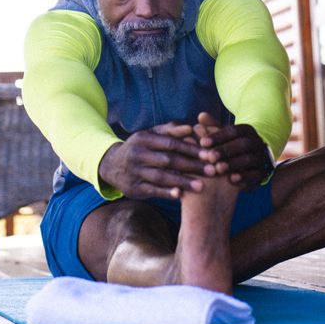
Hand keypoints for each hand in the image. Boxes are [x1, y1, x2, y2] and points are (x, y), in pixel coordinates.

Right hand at [98, 121, 216, 199]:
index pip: (172, 143)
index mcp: (144, 139)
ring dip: (182, 182)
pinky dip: (166, 193)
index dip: (191, 149)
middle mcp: (138, 154)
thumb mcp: (151, 135)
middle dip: (192, 166)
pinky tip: (180, 195)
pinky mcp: (134, 188)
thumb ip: (171, 130)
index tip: (210, 154)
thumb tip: (190, 128)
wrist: (112, 165)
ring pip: (161, 177)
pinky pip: (152, 190)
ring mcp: (135, 172)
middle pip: (169, 160)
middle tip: (212, 171)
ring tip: (201, 186)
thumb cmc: (140, 147)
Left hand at [194, 113, 273, 188]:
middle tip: (210, 157)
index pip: (233, 131)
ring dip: (233, 164)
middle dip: (225, 150)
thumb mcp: (222, 136)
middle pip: (242, 144)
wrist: (249, 162)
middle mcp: (257, 142)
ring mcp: (262, 158)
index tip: (202, 142)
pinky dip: (244, 178)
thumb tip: (201, 115)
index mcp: (247, 130)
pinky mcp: (263, 173)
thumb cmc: (230, 146)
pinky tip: (231, 180)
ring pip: (249, 160)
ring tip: (218, 169)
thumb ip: (211, 126)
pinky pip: (256, 175)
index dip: (218, 136)